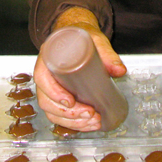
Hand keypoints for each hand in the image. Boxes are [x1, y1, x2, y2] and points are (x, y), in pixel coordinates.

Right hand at [33, 7, 126, 131]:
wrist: (75, 36)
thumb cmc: (80, 38)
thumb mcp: (94, 40)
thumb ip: (107, 54)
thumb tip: (119, 70)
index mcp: (48, 58)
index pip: (42, 78)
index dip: (53, 92)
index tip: (69, 101)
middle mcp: (45, 75)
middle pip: (46, 100)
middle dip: (68, 113)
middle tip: (89, 113)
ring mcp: (50, 88)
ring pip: (52, 111)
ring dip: (72, 121)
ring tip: (92, 121)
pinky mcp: (58, 96)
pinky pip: (58, 115)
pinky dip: (72, 123)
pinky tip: (87, 125)